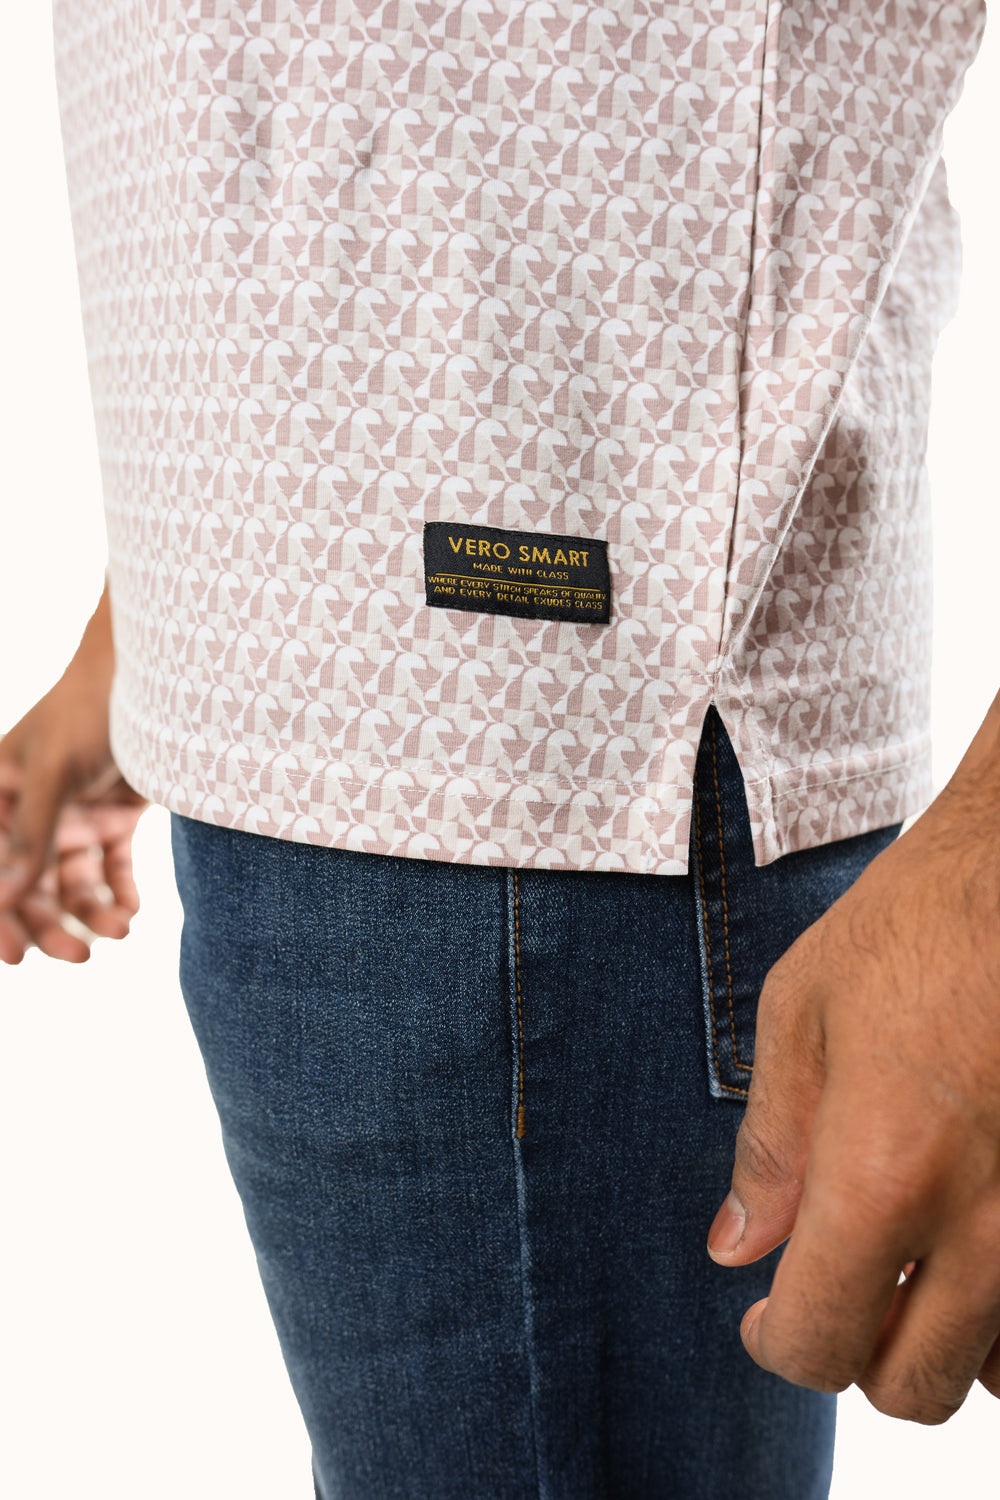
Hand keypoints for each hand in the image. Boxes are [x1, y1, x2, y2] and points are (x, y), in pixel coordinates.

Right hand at [0, 583, 146, 962]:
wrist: (162, 676)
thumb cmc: (93, 706)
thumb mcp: (54, 768)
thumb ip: (31, 833)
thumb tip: (6, 898)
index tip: (15, 956)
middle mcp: (29, 809)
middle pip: (29, 884)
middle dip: (49, 922)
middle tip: (78, 957)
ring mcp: (72, 814)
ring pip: (72, 881)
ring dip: (91, 912)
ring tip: (120, 932)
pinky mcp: (114, 816)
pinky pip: (111, 868)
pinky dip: (119, 893)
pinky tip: (131, 913)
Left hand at [707, 690, 999, 1422]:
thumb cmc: (917, 920)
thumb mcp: (802, 1011)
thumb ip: (769, 1146)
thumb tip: (736, 1251)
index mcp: (884, 1173)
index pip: (820, 1343)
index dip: (776, 1343)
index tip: (765, 1314)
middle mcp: (983, 1223)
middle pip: (914, 1389)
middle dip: (855, 1355)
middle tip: (835, 1287)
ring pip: (999, 1376)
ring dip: (943, 1342)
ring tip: (912, 1261)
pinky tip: (975, 1237)